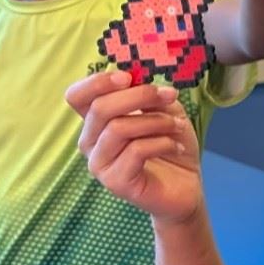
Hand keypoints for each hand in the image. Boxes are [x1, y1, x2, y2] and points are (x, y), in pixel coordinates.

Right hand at [65, 72, 204, 223]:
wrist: (187, 187)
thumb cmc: (171, 146)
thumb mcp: (164, 111)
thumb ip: (149, 95)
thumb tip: (139, 78)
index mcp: (97, 121)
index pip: (77, 96)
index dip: (97, 82)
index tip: (129, 77)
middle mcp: (91, 142)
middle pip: (100, 108)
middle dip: (139, 95)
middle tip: (169, 95)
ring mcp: (100, 164)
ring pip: (119, 128)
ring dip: (156, 121)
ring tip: (178, 126)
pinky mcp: (115, 182)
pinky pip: (136, 151)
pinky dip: (162, 142)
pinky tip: (177, 147)